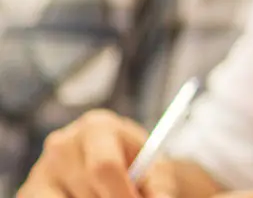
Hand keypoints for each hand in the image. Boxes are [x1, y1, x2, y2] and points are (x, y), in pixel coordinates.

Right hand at [18, 109, 147, 197]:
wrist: (118, 164)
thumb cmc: (139, 165)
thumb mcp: (155, 170)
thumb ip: (158, 187)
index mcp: (97, 127)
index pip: (105, 166)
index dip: (122, 194)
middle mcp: (63, 143)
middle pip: (87, 191)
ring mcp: (42, 168)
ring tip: (105, 193)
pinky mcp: (29, 190)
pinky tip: (86, 196)